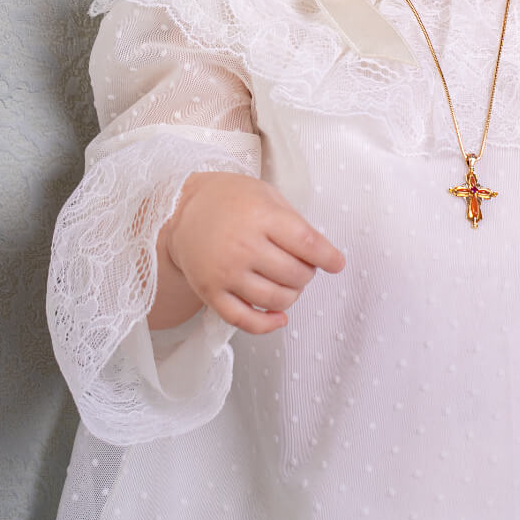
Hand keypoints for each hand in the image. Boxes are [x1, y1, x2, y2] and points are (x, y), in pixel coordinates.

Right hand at [152, 172, 344, 333]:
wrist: (181, 211)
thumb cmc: (231, 200)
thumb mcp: (267, 195)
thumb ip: (294, 222)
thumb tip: (321, 254)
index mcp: (261, 217)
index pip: (306, 243)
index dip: (328, 257)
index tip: (337, 264)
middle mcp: (243, 246)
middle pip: (294, 274)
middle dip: (308, 273)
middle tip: (304, 265)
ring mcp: (225, 273)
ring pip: (275, 299)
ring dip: (292, 295)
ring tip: (290, 282)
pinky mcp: (210, 293)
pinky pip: (243, 320)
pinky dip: (267, 324)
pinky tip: (280, 317)